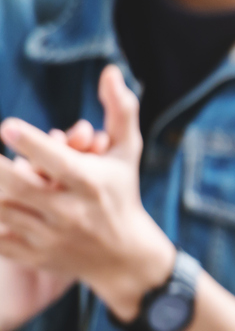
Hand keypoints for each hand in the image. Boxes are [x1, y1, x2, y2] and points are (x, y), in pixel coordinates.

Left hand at [0, 66, 175, 321]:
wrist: (126, 259)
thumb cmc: (122, 194)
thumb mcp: (126, 153)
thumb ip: (120, 111)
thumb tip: (108, 71)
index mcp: (91, 183)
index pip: (58, 162)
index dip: (31, 144)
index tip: (7, 127)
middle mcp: (70, 212)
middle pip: (19, 187)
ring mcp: (50, 237)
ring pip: (3, 211)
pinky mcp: (35, 256)